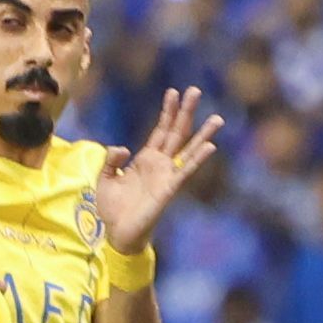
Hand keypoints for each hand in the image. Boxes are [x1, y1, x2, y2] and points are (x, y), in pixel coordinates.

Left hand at [94, 87, 223, 256]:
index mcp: (145, 159)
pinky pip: (186, 171)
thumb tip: (123, 148)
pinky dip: (198, 159)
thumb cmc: (112, 208)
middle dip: (186, 112)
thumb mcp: (105, 177)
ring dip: (202, 133)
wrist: (116, 233)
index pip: (161, 130)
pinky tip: (211, 146)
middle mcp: (160, 164)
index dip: (167, 112)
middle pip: (177, 133)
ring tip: (217, 118)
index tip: (173, 92)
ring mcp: (167, 175)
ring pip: (188, 149)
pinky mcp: (169, 189)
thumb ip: (112, 160)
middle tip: (195, 90)